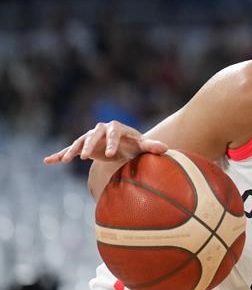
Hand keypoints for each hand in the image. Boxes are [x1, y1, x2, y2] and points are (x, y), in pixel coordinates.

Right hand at [43, 121, 167, 164]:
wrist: (124, 147)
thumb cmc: (135, 145)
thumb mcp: (143, 146)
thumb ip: (152, 146)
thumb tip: (165, 148)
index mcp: (116, 128)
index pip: (113, 134)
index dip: (111, 143)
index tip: (110, 154)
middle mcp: (101, 130)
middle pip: (92, 135)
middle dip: (87, 145)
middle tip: (82, 157)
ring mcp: (90, 138)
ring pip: (79, 142)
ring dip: (71, 150)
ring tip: (65, 159)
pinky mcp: (83, 146)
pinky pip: (69, 150)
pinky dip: (59, 154)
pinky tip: (48, 161)